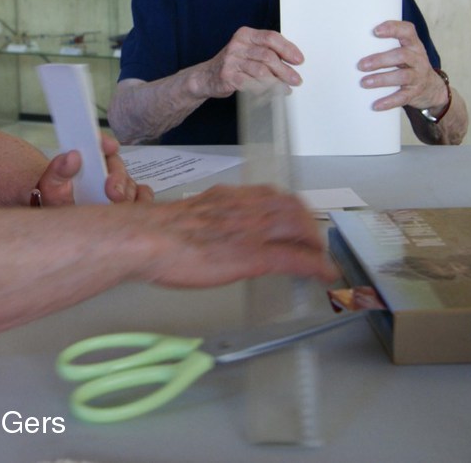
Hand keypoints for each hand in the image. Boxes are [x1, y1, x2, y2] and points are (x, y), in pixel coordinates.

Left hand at [36, 133, 152, 204]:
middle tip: (112, 193)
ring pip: (131, 182)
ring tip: (116, 207)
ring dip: (127, 194)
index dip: (105, 142)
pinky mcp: (131, 199)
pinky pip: (144, 196)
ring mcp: (119, 184)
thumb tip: (72, 156)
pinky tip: (131, 209)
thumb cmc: (57, 201)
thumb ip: (59, 170)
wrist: (64, 225)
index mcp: (86, 158)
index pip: (98, 143)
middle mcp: (105, 169)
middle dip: (118, 178)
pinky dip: (141, 201)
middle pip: (118, 165)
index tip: (109, 147)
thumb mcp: (50, 186)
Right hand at [137, 185, 336, 286]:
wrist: (146, 239)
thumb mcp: (189, 217)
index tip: (296, 220)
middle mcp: (245, 208)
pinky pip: (294, 258)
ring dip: (315, 243)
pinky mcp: (253, 256)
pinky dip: (315, 265)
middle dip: (308, 224)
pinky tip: (324, 274)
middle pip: (292, 208)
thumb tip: (209, 230)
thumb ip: (207, 219)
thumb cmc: (156, 232)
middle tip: (314, 241)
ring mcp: (251, 230)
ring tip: (320, 257)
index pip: (271, 196)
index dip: (290, 210)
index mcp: (228, 198)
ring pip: (299, 227)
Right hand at [199, 26, 302, 98]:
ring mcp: (231, 60)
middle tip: (295, 79)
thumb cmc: (233, 64)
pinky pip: (251, 84)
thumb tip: (292, 62)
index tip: (298, 60)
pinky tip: (272, 93)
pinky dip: (265, 90)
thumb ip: (267, 52)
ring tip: (285, 88)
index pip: (271, 37)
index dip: (288, 48)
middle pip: (268, 56)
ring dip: (277, 82)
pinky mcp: (228, 76)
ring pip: (261, 71)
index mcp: (245, 35)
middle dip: (285, 70)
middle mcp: (237, 45)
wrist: (206, 77)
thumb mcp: (248, 51)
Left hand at [357, 20, 447, 112]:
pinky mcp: (415, 93)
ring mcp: (418, 76)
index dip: (393, 28)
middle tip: (361, 65)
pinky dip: (389, 101)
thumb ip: (388, 46)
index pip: (408, 31)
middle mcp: (418, 58)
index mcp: (413, 44)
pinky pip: (402, 97)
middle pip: (401, 55)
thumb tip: (351, 46)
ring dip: (381, 79)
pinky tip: (375, 105)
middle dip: (380, 59)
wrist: (432, 88)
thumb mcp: (405, 51)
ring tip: (364, 83)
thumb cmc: (409, 65)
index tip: (375, 31)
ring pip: (402, 76)